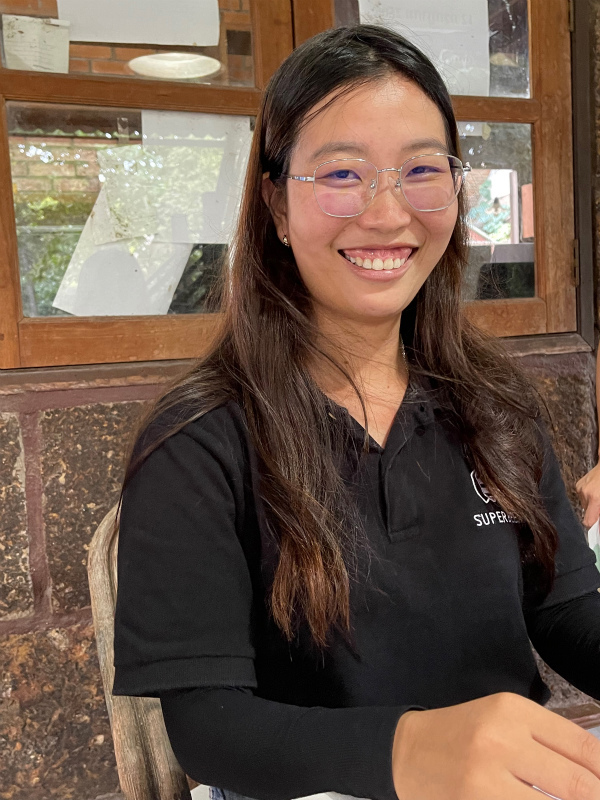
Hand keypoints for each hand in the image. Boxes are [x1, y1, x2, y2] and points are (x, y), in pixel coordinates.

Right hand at [391, 692, 599, 799]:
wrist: (406, 751)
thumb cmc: (463, 736)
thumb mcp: (504, 721)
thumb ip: (549, 743)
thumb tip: (598, 778)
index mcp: (513, 710)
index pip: (583, 748)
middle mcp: (502, 739)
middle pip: (578, 785)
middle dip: (594, 798)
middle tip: (591, 799)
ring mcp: (486, 777)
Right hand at [576, 462, 599, 527]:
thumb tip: (598, 527)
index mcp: (595, 498)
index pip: (588, 522)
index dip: (593, 527)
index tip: (597, 529)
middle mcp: (585, 494)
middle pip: (587, 514)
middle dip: (595, 513)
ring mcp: (580, 488)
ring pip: (585, 506)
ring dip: (592, 505)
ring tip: (599, 497)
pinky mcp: (578, 485)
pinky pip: (583, 497)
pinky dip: (589, 498)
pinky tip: (595, 491)